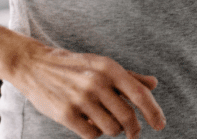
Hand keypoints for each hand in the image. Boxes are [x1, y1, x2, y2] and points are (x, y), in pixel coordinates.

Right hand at [13, 46, 165, 138]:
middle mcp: (97, 82)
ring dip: (113, 130)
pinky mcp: (66, 114)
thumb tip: (153, 84)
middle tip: (134, 134)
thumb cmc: (75, 66)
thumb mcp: (103, 65)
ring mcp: (81, 99)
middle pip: (127, 116)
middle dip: (134, 129)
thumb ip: (129, 76)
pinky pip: (91, 134)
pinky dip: (95, 133)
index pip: (139, 94)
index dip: (153, 111)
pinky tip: (90, 123)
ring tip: (107, 122)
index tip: (160, 124)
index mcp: (110, 68)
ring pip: (111, 128)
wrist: (36, 65)